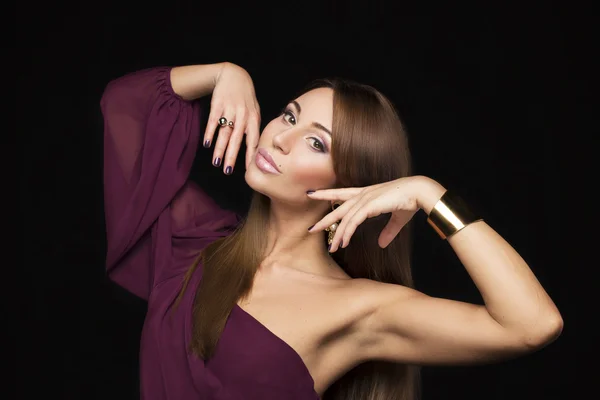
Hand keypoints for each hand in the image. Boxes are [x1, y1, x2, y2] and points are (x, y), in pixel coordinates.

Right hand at [203, 63, 260, 172]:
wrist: (234, 75)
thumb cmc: (245, 98)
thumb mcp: (254, 111)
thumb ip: (253, 129)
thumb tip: (254, 150)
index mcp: (254, 119)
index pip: (253, 141)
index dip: (250, 155)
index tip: (248, 169)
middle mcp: (243, 115)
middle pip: (236, 139)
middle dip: (231, 156)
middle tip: (227, 170)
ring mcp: (230, 109)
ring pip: (224, 132)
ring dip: (219, 148)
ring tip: (216, 162)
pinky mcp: (218, 104)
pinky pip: (213, 121)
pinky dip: (210, 132)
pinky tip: (207, 144)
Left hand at [307, 177, 425, 251]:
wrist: (419, 192)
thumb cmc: (409, 201)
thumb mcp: (395, 219)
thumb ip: (387, 230)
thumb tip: (381, 244)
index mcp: (367, 194)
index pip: (341, 193)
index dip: (327, 194)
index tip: (313, 194)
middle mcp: (363, 194)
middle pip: (337, 206)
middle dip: (324, 218)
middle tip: (311, 229)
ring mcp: (365, 199)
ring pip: (344, 218)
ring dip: (337, 234)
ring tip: (331, 248)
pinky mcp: (369, 205)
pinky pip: (353, 221)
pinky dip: (347, 232)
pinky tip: (344, 242)